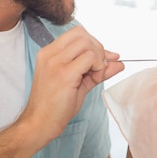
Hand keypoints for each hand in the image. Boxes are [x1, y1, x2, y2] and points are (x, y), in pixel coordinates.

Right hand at [21, 26, 123, 141]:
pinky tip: (94, 79)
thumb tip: (118, 61)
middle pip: (83, 34)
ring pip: (87, 43)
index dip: (94, 43)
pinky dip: (98, 66)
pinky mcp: (64, 74)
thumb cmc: (55, 106)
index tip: (101, 60)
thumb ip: (97, 70)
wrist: (38, 124)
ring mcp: (55, 63)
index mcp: (49, 53)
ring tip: (95, 75)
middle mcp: (50, 54)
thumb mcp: (79, 82)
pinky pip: (89, 58)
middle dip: (98, 49)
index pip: (77, 33)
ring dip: (98, 58)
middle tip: (98, 68)